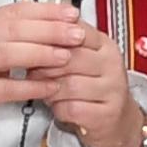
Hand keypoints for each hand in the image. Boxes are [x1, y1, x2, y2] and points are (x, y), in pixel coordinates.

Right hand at [0, 2, 87, 137]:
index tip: (72, 14)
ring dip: (40, 53)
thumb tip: (60, 22)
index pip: (14, 11)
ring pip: (6, 54)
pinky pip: (4, 88)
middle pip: (12, 29)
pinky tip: (51, 87)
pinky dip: (31, 86)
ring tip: (65, 57)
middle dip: (48, 30)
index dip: (45, 11)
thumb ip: (20, 35)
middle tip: (75, 35)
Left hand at [43, 21, 146, 146]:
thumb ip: (62, 42)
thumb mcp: (82, 57)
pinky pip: (72, 109)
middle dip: (45, 66)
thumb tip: (33, 29)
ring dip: (50, 90)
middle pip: (71, 58)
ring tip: (44, 90)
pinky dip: (58, 108)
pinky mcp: (107, 114)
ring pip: (70, 85)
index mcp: (104, 45)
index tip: (32, 46)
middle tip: (31, 71)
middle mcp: (112, 65)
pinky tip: (57, 106)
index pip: (75, 32)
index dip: (49, 39)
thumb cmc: (91, 84)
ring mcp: (113, 90)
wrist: (115, 117)